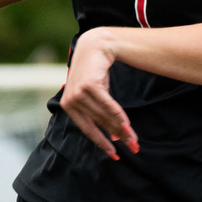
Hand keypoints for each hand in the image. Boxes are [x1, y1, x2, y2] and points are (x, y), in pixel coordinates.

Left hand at [60, 30, 137, 160]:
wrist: (94, 45)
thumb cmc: (95, 72)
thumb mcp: (96, 95)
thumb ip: (102, 114)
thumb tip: (116, 136)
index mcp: (68, 106)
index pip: (87, 130)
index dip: (102, 143)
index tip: (115, 155)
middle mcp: (70, 101)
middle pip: (99, 124)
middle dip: (117, 137)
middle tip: (133, 147)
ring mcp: (78, 93)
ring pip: (104, 117)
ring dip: (121, 129)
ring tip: (133, 139)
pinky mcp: (88, 86)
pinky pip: (107, 106)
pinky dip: (118, 116)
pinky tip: (127, 126)